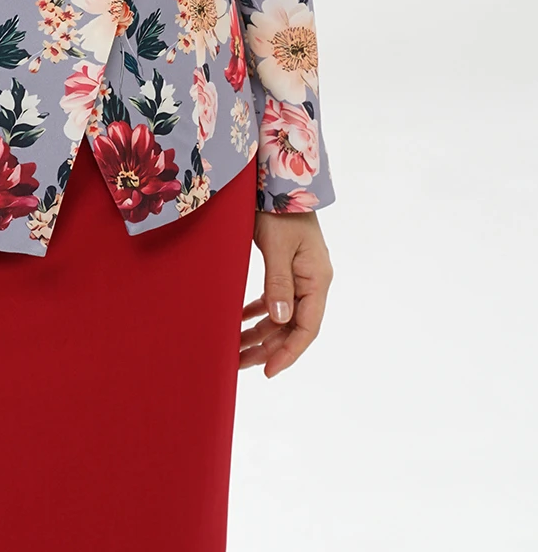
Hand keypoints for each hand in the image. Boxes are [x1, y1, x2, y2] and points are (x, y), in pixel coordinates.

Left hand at [240, 211, 333, 376]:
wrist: (278, 180)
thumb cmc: (279, 210)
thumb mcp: (278, 247)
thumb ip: (278, 283)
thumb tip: (279, 319)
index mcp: (316, 279)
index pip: (307, 328)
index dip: (289, 352)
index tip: (268, 371)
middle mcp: (311, 281)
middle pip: (292, 326)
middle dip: (267, 347)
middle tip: (239, 363)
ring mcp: (300, 274)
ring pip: (281, 314)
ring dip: (260, 332)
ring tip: (235, 348)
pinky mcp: (286, 266)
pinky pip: (274, 298)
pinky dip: (259, 311)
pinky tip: (242, 320)